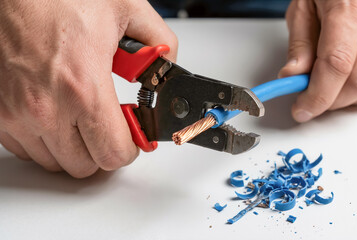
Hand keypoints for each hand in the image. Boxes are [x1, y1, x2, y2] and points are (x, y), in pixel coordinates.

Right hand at [0, 0, 176, 177]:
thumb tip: (167, 64)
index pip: (113, 154)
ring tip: (80, 114)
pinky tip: (55, 112)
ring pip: (56, 161)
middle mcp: (46, 108)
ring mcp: (16, 114)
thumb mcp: (126, 8)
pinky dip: (45, 139)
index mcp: (83, 87)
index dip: (129, 147)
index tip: (131, 134)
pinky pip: (26, 149)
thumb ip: (159, 42)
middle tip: (108, 122)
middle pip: (86, 166)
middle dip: (103, 147)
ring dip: (74, 146)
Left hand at [279, 0, 356, 121]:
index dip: (317, 95)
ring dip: (348, 98)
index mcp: (351, 5)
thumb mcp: (304, 7)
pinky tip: (352, 78)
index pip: (337, 64)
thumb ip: (300, 44)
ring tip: (332, 83)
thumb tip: (293, 76)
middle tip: (312, 97)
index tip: (303, 109)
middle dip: (330, 101)